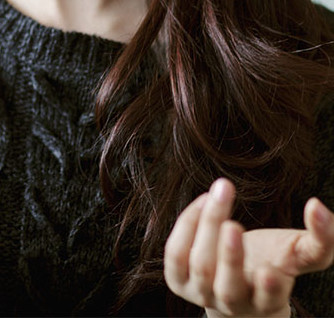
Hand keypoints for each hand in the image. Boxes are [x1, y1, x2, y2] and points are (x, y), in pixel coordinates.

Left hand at [164, 178, 333, 316]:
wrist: (237, 281)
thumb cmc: (272, 262)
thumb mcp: (298, 254)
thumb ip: (320, 239)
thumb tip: (318, 206)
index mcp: (266, 301)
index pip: (268, 299)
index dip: (268, 288)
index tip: (270, 271)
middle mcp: (232, 301)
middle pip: (228, 285)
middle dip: (230, 257)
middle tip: (233, 226)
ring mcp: (202, 292)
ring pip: (201, 266)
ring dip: (207, 227)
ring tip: (218, 193)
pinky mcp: (177, 278)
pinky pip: (176, 253)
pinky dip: (187, 224)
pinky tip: (204, 200)